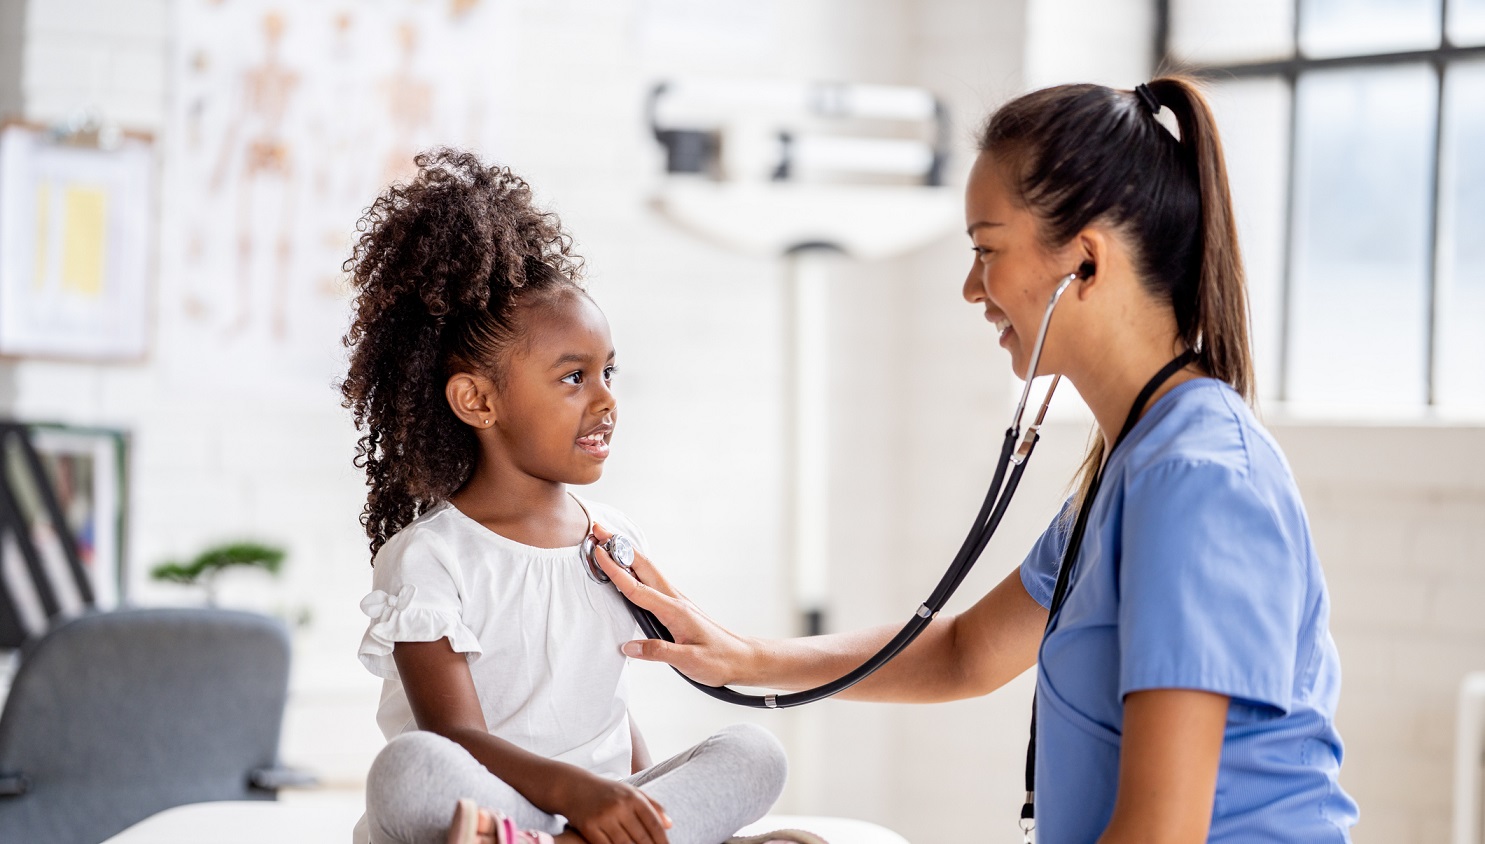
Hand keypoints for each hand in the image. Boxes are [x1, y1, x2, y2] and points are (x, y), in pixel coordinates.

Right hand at [558, 767, 671, 843]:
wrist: (573, 786)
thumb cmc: (606, 791)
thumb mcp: (631, 791)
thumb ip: (652, 806)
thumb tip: (669, 825)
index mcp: (633, 797)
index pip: (654, 824)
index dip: (662, 841)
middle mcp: (620, 806)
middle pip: (641, 837)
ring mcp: (604, 817)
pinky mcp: (589, 827)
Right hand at [592, 523, 757, 686]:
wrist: (742, 658)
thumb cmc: (719, 660)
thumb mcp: (689, 661)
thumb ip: (657, 652)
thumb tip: (628, 647)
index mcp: (674, 610)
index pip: (637, 587)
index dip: (615, 570)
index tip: (598, 552)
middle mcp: (675, 600)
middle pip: (642, 566)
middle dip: (619, 546)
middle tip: (599, 529)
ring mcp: (676, 601)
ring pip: (648, 571)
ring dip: (626, 555)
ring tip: (608, 542)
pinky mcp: (677, 607)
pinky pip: (652, 581)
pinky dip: (636, 569)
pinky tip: (630, 569)